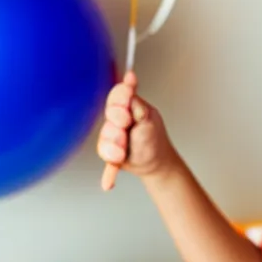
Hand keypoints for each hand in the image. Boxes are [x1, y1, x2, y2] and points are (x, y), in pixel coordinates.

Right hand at [97, 71, 176, 189]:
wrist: (157, 164)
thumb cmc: (154, 139)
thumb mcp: (147, 117)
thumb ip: (134, 101)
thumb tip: (130, 76)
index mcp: (127, 108)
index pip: (115, 97)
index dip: (118, 102)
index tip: (127, 110)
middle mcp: (116, 120)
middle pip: (108, 117)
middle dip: (117, 125)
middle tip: (126, 128)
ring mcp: (111, 137)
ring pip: (104, 139)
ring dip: (114, 146)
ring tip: (124, 151)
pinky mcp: (109, 154)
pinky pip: (104, 159)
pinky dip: (108, 172)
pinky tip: (108, 185)